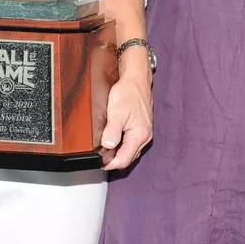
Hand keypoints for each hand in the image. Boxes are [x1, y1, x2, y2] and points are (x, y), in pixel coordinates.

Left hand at [100, 53, 152, 170]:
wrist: (137, 79)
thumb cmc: (129, 93)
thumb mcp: (117, 112)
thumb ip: (112, 131)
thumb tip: (107, 147)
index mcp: (139, 135)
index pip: (124, 160)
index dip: (110, 164)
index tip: (99, 162)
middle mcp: (145, 137)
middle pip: (128, 158)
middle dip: (114, 160)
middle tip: (99, 157)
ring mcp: (145, 133)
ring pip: (131, 152)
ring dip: (118, 153)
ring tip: (105, 149)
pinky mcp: (143, 128)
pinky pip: (133, 143)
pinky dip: (123, 145)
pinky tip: (115, 140)